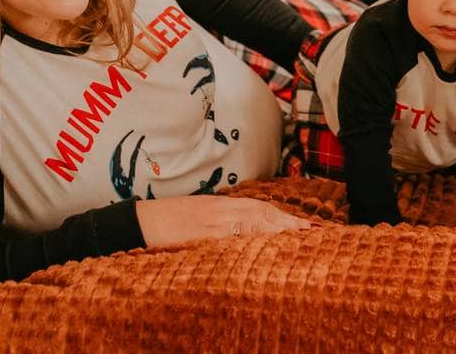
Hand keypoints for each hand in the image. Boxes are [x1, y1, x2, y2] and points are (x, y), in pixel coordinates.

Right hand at [135, 196, 312, 247]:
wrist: (139, 222)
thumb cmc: (169, 221)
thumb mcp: (200, 215)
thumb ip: (223, 220)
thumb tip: (247, 230)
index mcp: (222, 206)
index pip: (260, 210)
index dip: (286, 217)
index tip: (309, 226)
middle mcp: (221, 212)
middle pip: (262, 215)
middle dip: (290, 224)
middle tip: (316, 232)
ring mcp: (212, 226)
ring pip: (252, 224)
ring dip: (278, 230)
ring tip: (302, 237)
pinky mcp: (202, 238)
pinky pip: (231, 242)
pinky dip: (251, 243)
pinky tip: (266, 250)